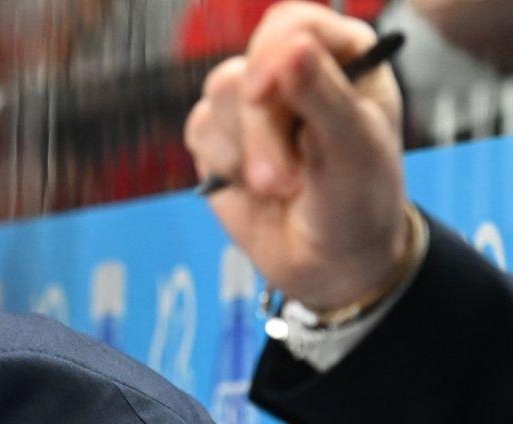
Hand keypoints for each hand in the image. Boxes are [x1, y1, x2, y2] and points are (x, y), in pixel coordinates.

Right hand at [184, 1, 412, 313]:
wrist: (331, 261)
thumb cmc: (360, 198)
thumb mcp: (355, 147)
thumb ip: (322, 94)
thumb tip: (290, 47)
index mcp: (342, 56)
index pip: (292, 25)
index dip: (272, 53)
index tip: (264, 94)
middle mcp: (293, 71)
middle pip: (246, 70)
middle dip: (260, 132)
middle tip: (284, 183)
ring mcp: (253, 105)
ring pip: (217, 99)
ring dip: (244, 154)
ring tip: (280, 188)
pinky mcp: (219, 137)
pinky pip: (198, 131)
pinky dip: (224, 166)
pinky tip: (253, 188)